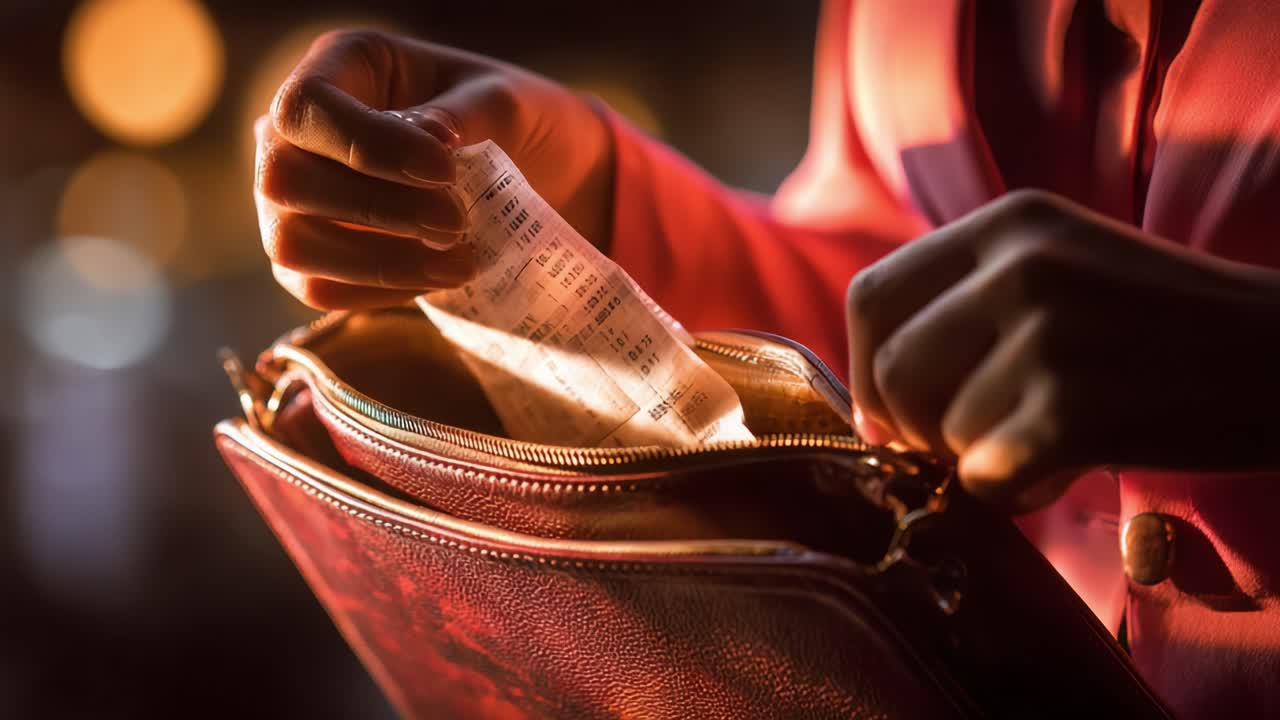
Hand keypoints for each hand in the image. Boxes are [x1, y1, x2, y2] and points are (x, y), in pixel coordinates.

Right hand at [254, 29, 614, 308]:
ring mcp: (293, 199)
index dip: (366, 145)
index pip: (306, 107)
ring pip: (292, 244)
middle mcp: (296, 131)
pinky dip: (379, 291)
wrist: (532, 174)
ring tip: (459, 262)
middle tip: (456, 224)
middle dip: (378, 210)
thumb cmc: (510, 122)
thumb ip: (462, 115)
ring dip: (380, 261)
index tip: (445, 170)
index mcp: (339, 66)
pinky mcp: (311, 258)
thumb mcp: (503, 101)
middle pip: (284, 179)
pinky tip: (437, 278)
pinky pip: (317, 288)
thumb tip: (427, 138)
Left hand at [846, 190, 1279, 510]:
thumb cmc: (1167, 330)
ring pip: (941, 432)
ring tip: (1047, 444)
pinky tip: (1068, 470)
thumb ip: (968, 305)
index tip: (894, 413)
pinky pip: (988, 478)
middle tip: (975, 442)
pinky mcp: (1076, 408)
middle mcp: (1020, 266)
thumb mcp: (1063, 270)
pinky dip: (1017, 493)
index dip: (864, 369)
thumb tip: (871, 392)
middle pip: (892, 371)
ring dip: (981, 460)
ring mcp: (1049, 333)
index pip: (871, 296)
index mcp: (1009, 224)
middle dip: (917, 429)